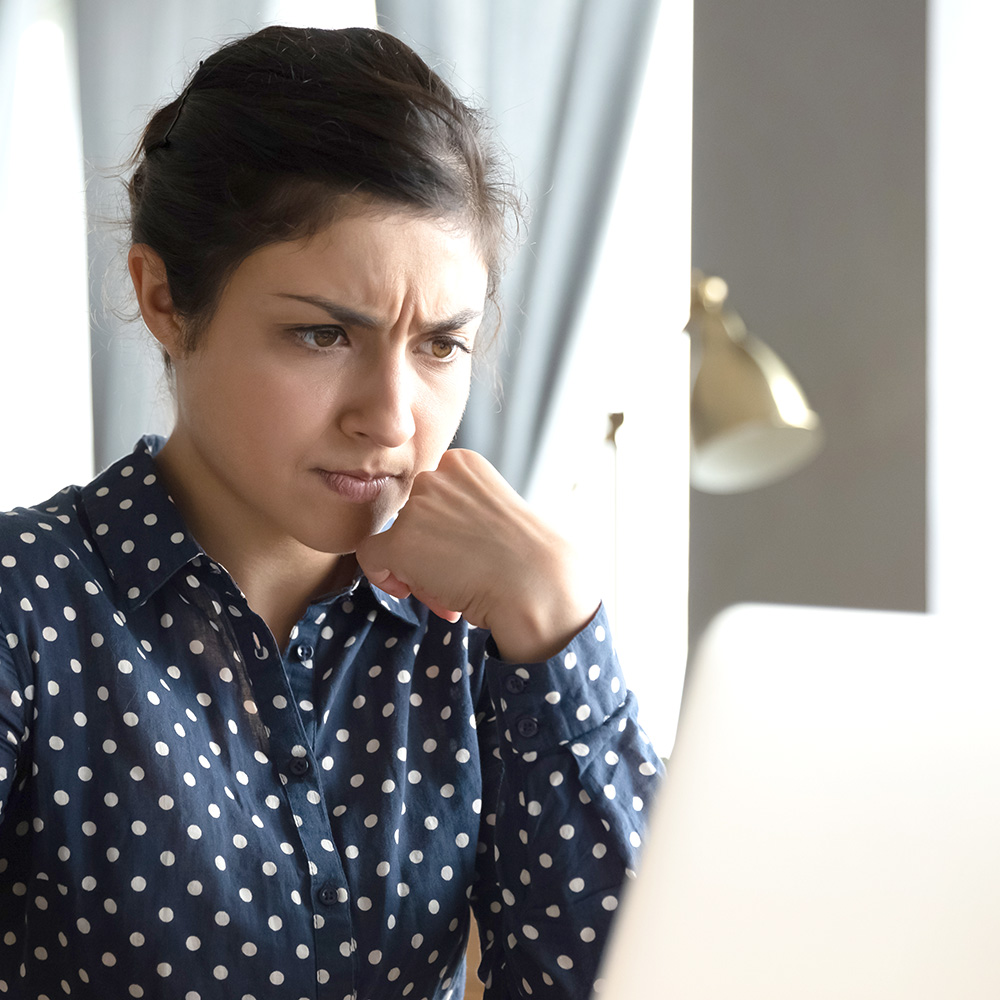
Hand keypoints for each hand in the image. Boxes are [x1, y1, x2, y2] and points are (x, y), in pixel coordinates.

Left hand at [355, 449, 599, 662]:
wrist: (536, 584)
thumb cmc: (527, 559)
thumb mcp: (493, 515)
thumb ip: (458, 513)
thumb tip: (429, 542)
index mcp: (463, 463)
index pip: (431, 496)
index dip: (442, 528)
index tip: (466, 550)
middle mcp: (436, 476)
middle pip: (412, 517)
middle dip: (430, 549)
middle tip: (461, 575)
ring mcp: (417, 508)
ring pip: (396, 541)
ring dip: (419, 569)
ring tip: (453, 588)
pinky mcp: (401, 541)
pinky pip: (371, 558)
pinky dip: (384, 577)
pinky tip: (410, 590)